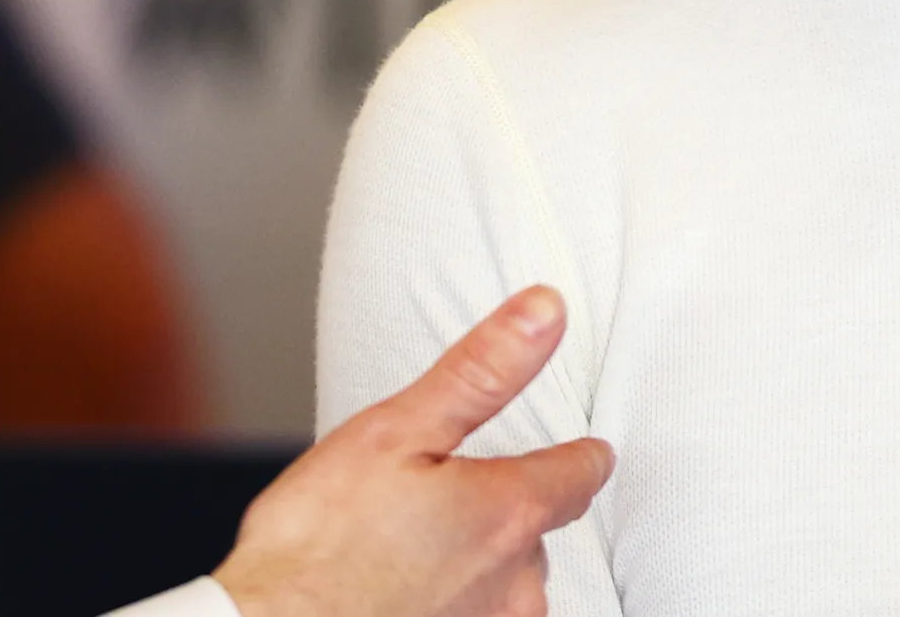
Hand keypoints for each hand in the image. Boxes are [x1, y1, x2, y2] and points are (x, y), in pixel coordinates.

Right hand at [215, 286, 613, 616]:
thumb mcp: (394, 431)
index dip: (579, 455)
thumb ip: (480, 372)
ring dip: (478, 564)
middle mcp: (515, 585)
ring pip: (508, 586)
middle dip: (502, 511)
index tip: (582, 450)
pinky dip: (454, 602)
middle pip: (535, 532)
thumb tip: (546, 312)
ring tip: (418, 548)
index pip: (580, 474)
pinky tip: (407, 591)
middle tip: (448, 496)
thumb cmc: (317, 545)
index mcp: (508, 513)